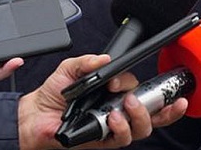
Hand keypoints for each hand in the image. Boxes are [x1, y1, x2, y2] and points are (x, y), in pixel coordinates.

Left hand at [18, 55, 187, 149]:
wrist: (35, 115)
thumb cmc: (53, 95)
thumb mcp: (69, 69)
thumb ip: (86, 61)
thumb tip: (103, 59)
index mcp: (115, 93)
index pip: (142, 90)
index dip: (143, 85)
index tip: (125, 81)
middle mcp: (118, 110)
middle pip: (153, 113)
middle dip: (165, 107)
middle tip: (154, 98)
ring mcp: (112, 127)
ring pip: (142, 128)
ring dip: (141, 116)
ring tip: (127, 105)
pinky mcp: (103, 140)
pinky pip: (121, 139)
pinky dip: (121, 128)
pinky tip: (113, 118)